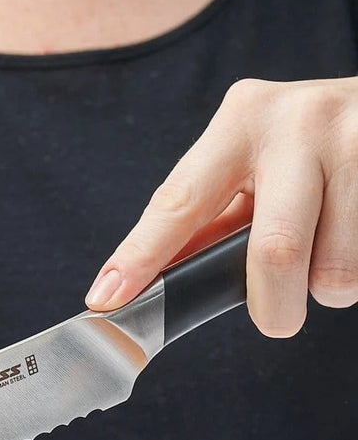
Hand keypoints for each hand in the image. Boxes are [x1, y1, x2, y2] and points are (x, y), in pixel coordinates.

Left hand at [85, 76, 357, 335]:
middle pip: (274, 252)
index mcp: (242, 121)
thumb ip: (205, 221)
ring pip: (334, 269)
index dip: (141, 257)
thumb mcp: (252, 168)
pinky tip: (353, 237)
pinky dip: (357, 271)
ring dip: (329, 287)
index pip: (179, 203)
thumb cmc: (310, 148)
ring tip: (330, 255)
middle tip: (275, 318)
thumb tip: (137, 283)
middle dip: (272, 306)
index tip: (107, 299)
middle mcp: (298, 121)